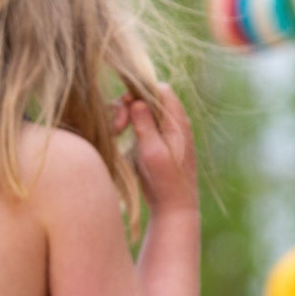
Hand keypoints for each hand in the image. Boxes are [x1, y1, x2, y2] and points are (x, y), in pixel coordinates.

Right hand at [114, 84, 196, 213]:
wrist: (173, 206)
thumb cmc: (165, 181)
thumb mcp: (153, 152)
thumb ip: (145, 125)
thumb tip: (137, 100)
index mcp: (178, 122)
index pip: (161, 90)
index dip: (142, 89)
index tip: (124, 104)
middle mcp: (173, 123)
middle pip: (149, 97)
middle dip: (130, 104)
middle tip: (118, 125)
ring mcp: (165, 131)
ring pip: (143, 109)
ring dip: (127, 115)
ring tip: (116, 131)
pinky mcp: (156, 140)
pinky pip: (141, 122)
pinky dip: (128, 125)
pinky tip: (118, 136)